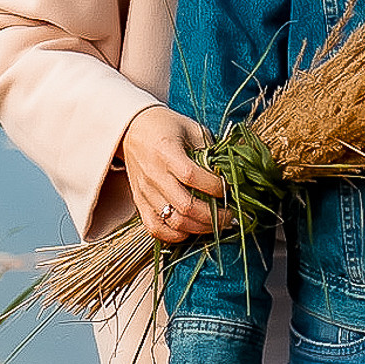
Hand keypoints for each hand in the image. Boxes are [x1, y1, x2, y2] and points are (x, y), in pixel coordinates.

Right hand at [120, 105, 225, 243]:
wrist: (131, 130)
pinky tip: (191, 231)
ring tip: (217, 225)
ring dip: (199, 228)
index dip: (214, 186)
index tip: (230, 188)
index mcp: (166, 151)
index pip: (192, 176)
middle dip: (214, 216)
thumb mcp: (191, 128)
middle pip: (185, 206)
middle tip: (231, 215)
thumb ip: (210, 149)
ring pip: (173, 222)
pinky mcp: (139, 203)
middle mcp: (154, 174)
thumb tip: (233, 170)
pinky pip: (155, 229)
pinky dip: (174, 236)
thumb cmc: (165, 127)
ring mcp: (145, 192)